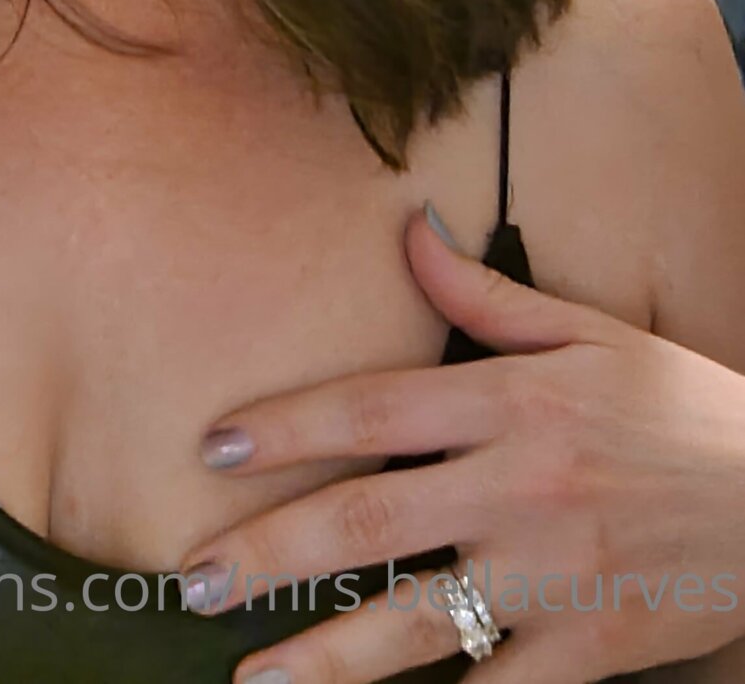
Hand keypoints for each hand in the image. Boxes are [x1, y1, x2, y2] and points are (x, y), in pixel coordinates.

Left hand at [177, 207, 744, 681]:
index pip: (370, 410)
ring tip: (251, 677)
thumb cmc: (678, 406)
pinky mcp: (588, 648)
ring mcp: (550, 573)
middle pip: (365, 522)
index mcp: (509, 399)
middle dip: (268, 554)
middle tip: (192, 577)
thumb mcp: (590, 332)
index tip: (214, 449)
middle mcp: (516, 485)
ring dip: (322, 655)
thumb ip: (486, 295)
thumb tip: (407, 232)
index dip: (286, 429)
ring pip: (412, 621)